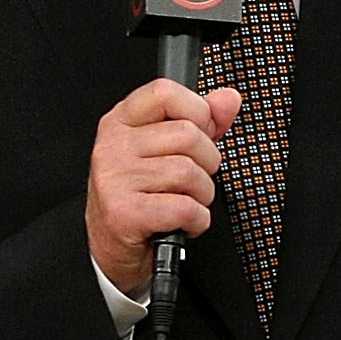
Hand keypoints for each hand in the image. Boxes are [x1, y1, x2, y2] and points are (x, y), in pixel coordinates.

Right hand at [84, 80, 242, 295]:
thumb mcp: (166, 150)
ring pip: (190, 173)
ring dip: (202, 195)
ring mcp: (115, 179)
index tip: (201, 132)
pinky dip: (197, 220)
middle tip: (191, 180)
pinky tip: (182, 222)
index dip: (197, 110)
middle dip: (207, 162)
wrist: (112, 247)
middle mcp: (113, 146)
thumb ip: (201, 121)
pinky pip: (185, 208)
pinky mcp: (124, 213)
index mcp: (121, 122)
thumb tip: (228, 99)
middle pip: (188, 135)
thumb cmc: (141, 194)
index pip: (164, 92)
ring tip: (184, 201)